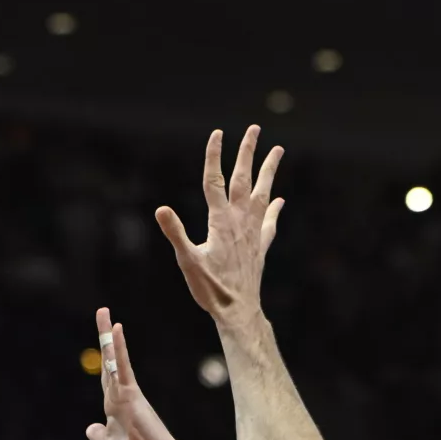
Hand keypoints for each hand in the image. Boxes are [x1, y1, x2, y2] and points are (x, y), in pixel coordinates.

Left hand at [86, 309, 186, 439]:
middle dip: (104, 337)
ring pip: (113, 359)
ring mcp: (126, 392)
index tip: (104, 340)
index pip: (106, 377)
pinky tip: (116, 328)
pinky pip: (122, 366)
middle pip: (108, 361)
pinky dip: (118, 348)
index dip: (103, 359)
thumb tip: (91, 427)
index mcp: (114, 407)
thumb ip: (98, 435)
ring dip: (108, 334)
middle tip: (102, 311)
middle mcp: (120, 395)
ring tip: (103, 311)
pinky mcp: (131, 393)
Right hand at [156, 126, 283, 329]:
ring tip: (277, 151)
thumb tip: (161, 209)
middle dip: (248, 152)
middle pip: (244, 179)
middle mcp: (239, 221)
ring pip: (263, 194)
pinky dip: (275, 210)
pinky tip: (279, 200)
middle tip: (254, 129)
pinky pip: (270, 223)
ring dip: (269, 171)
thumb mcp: (187, 261)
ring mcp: (253, 233)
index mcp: (219, 221)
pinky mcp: (260, 247)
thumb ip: (175, 233)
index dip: (214, 156)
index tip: (218, 133)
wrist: (238, 310)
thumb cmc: (210, 289)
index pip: (214, 180)